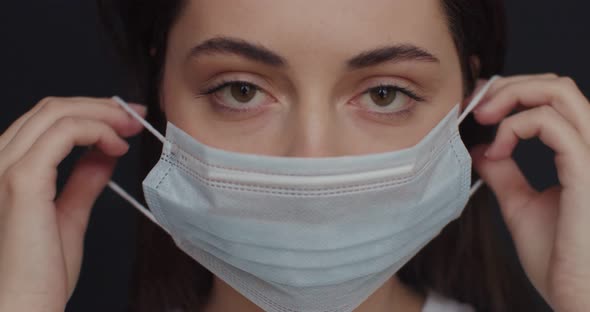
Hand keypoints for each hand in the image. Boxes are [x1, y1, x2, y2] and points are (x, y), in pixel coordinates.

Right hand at [0, 97, 145, 310]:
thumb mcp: (68, 216)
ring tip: (132, 129)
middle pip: (51, 109)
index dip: (90, 113)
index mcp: (8, 168)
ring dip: (102, 114)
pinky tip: (116, 146)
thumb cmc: (40, 275)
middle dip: (100, 107)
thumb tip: (103, 155)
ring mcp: (5, 168)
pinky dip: (96, 130)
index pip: (47, 121)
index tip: (126, 121)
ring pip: (56, 113)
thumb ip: (82, 182)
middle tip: (136, 117)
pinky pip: (63, 133)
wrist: (23, 308)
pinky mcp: (21, 180)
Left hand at [469, 74, 589, 310]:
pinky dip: (515, 125)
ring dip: (511, 96)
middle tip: (476, 105)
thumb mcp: (522, 207)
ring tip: (483, 118)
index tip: (477, 107)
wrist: (580, 299)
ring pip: (559, 91)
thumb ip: (506, 174)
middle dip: (509, 86)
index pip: (556, 100)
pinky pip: (551, 124)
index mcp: (584, 155)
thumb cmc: (560, 261)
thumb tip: (482, 150)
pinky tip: (498, 150)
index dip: (514, 93)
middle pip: (557, 86)